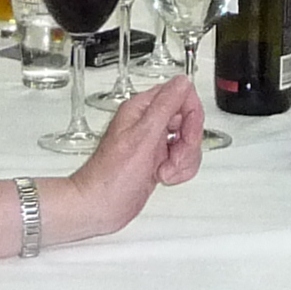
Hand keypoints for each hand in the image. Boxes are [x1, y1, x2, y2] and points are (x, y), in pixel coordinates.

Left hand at [64, 75, 203, 235]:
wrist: (99, 206)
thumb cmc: (110, 177)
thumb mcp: (142, 137)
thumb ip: (164, 107)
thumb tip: (182, 82)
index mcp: (141, 110)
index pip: (181, 94)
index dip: (191, 115)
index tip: (185, 134)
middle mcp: (148, 123)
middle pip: (189, 120)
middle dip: (188, 143)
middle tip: (173, 157)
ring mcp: (154, 143)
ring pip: (188, 142)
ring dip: (184, 160)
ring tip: (165, 170)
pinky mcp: (158, 160)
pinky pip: (183, 159)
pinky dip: (180, 171)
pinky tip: (163, 176)